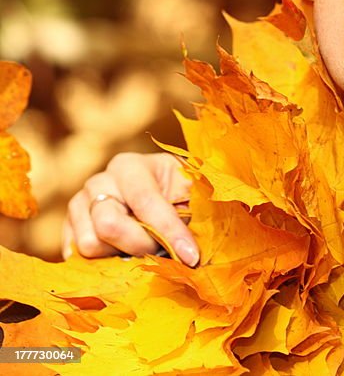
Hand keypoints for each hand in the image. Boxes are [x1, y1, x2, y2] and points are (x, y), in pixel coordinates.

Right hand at [62, 152, 197, 265]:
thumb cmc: (174, 189)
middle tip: (160, 248)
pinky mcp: (68, 227)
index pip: (146, 201)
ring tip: (140, 245)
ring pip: (89, 244)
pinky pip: (76, 255)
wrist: (151, 189)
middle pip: (108, 225)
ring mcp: (78, 203)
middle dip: (140, 245)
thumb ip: (188, 209)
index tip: (190, 257)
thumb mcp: (189, 189)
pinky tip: (120, 254)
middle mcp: (99, 181)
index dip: (169, 231)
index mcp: (130, 166)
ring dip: (119, 254)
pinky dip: (100, 262)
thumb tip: (188, 250)